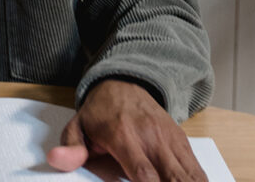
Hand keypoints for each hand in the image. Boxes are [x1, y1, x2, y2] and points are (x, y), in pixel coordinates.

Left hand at [46, 79, 206, 181]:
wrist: (124, 83)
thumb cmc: (99, 112)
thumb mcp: (77, 126)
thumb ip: (71, 147)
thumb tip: (57, 160)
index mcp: (123, 135)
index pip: (143, 173)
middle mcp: (151, 137)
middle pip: (174, 179)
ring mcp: (170, 139)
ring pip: (190, 175)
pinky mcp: (182, 141)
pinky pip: (196, 170)